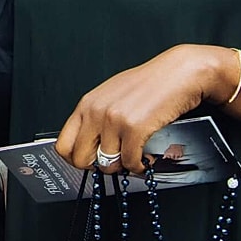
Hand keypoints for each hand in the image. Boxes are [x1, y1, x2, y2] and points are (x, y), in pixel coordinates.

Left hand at [55, 45, 234, 173]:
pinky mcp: (134, 129)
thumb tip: (89, 144)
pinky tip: (146, 158)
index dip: (76, 159)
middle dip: (98, 166)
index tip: (92, 160)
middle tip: (115, 161)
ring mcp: (114, 121)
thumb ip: (97, 117)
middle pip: (80, 160)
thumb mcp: (112, 95)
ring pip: (107, 165)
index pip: (63, 145)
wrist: (178, 73)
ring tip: (134, 156)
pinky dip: (139, 166)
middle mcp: (96, 112)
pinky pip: (129, 163)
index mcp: (87, 104)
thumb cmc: (149, 84)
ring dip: (123, 166)